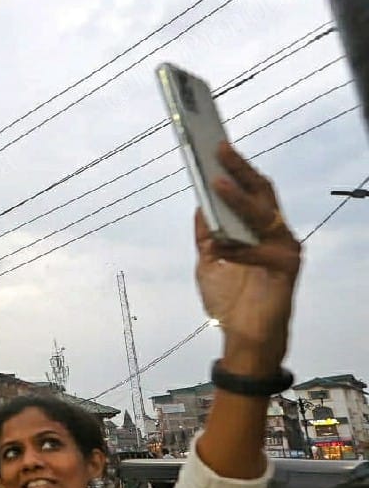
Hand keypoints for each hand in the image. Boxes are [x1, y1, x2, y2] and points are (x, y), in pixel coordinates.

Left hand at [197, 143, 300, 373]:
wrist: (243, 338)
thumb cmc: (230, 301)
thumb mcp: (209, 262)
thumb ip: (207, 235)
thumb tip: (201, 205)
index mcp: (258, 230)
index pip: (251, 191)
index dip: (236, 169)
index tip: (214, 148)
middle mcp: (275, 233)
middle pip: (261, 192)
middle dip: (240, 169)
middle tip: (220, 150)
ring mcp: (284, 249)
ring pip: (262, 215)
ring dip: (238, 200)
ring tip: (217, 184)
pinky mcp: (286, 268)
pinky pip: (260, 251)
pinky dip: (238, 249)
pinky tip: (222, 250)